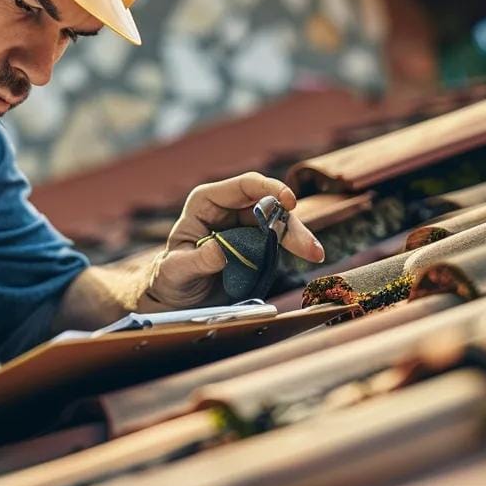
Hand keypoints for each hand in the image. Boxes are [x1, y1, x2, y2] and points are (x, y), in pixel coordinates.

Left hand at [143, 173, 324, 308]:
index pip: (244, 186)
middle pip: (268, 204)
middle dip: (290, 222)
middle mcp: (229, 209)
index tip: (289, 202)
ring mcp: (245, 226)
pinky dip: (296, 246)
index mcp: (207, 203)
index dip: (270, 189)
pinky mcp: (257, 244)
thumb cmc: (170, 279)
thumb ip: (196, 261)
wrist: (177, 299)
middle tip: (309, 247)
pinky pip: (280, 240)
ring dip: (298, 236)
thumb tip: (219, 252)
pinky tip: (312, 256)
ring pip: (279, 222)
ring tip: (315, 254)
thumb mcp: (176, 272)